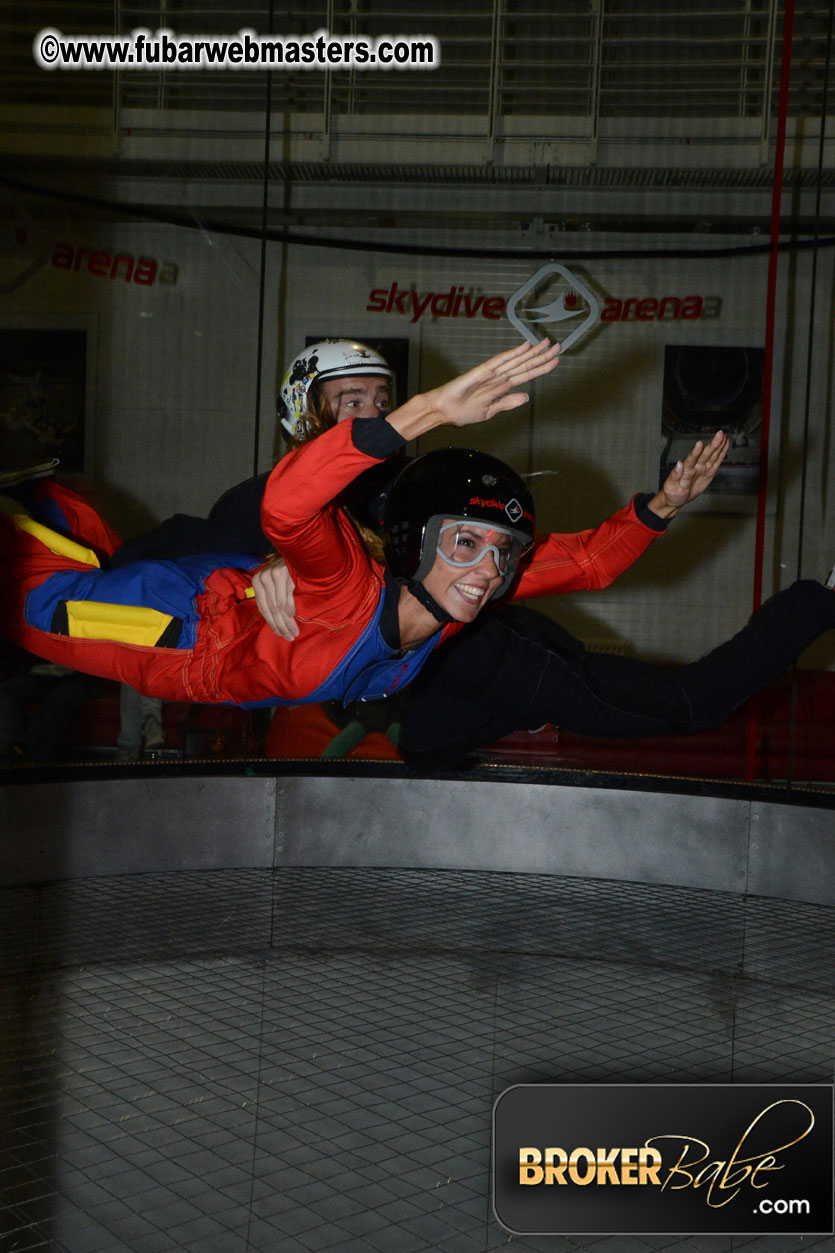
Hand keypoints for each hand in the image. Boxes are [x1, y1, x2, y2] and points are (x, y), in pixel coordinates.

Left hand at [251, 556, 297, 639]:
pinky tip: (292, 617)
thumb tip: (275, 623)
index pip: (262, 608)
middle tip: (289, 636)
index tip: (279, 634)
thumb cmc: (285, 571)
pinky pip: (287, 596)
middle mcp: (263, 578)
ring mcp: (273, 575)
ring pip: (278, 605)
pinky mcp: (285, 573)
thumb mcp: (273, 584)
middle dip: (280, 625)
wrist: (297, 551)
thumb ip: (270, 599)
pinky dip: (290, 608)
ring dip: (287, 621)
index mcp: (256, 582)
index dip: (271, 623)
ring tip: (293, 631)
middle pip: (271, 609)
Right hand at [387, 339, 559, 440]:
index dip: (541, 368)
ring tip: (547, 343)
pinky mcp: (481, 372)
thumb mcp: (490, 411)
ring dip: (532, 352)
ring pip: (516, 361)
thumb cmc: (462, 411)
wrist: (443, 411)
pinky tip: (524, 346)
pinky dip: (512, 353)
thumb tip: (526, 397)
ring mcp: (491, 373)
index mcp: (501, 387)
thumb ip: (507, 403)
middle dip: (542, 356)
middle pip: (525, 365)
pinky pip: (499, 361)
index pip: (526, 375)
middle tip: (559, 346)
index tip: (556, 361)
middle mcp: (499, 377)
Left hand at [649, 431, 730, 518]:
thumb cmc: (672, 492)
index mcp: (686, 470)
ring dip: (718, 445)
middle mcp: (695, 466)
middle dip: (713, 444)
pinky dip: (721, 453)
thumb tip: (678, 464)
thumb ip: (674, 476)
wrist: (677, 498)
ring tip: (723, 435)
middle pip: (705, 454)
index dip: (695, 452)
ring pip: (712, 455)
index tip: (699, 444)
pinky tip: (725, 443)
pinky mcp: (709, 472)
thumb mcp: (671, 487)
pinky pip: (717, 461)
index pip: (691, 460)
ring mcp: (703, 468)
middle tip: (719, 434)